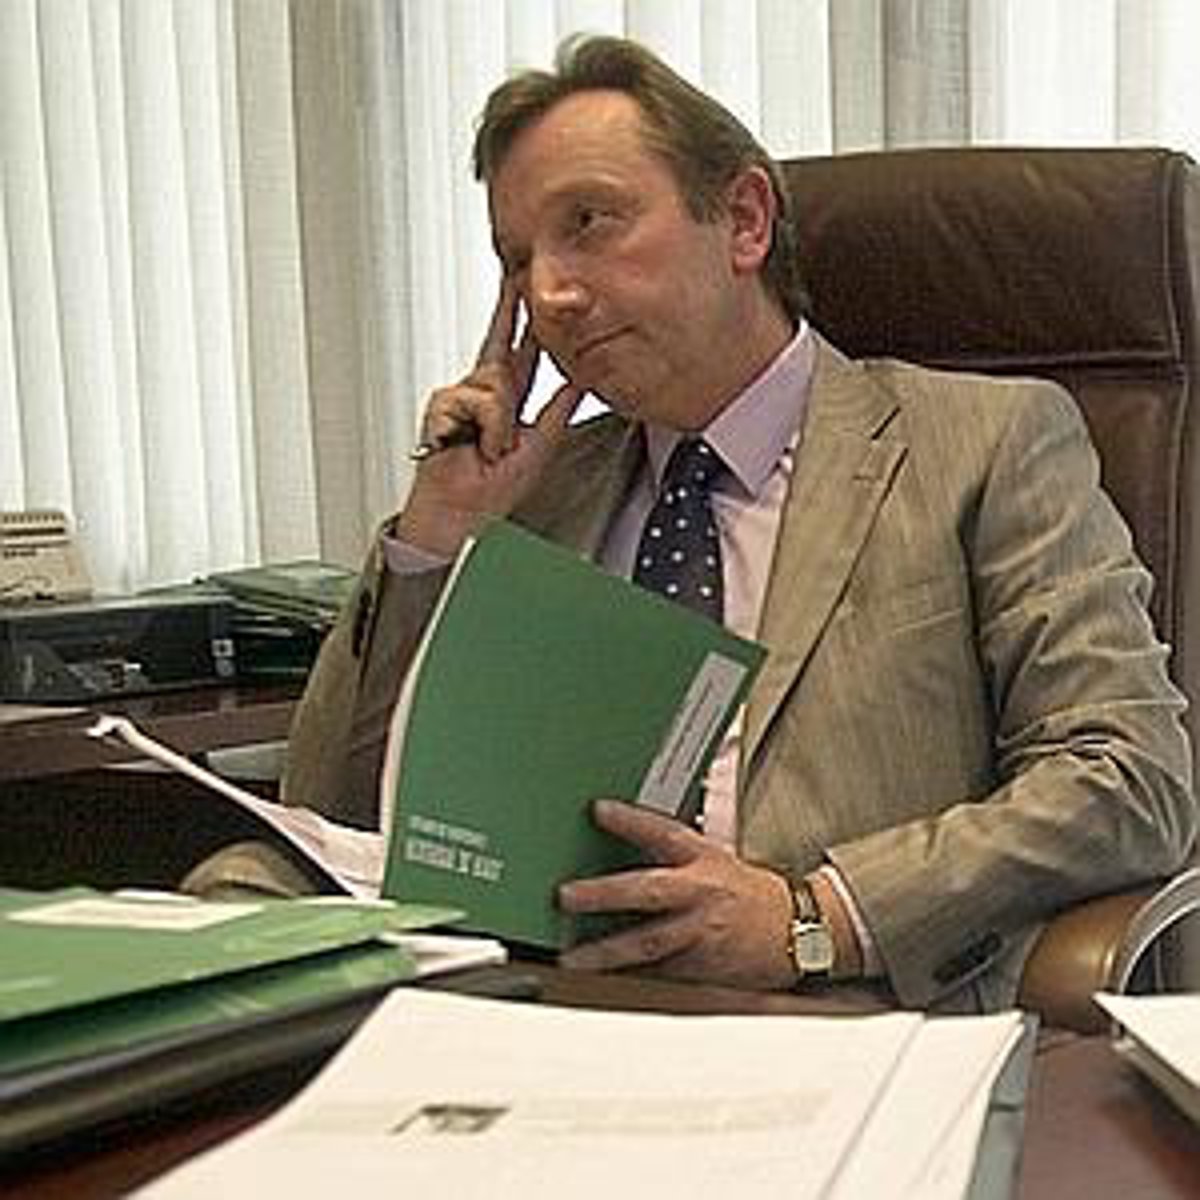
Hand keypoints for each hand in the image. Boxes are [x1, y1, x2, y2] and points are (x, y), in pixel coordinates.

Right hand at [398, 278, 582, 555]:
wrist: (462, 509)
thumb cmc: (492, 488)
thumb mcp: (541, 443)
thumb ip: (558, 409)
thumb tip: (580, 380)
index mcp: (507, 400)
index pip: (522, 353)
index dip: (528, 324)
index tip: (532, 292)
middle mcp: (484, 391)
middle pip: (498, 341)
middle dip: (507, 309)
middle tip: (516, 275)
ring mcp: (461, 396)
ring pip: (496, 386)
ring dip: (500, 426)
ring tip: (489, 451)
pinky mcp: (444, 404)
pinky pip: (478, 402)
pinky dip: (483, 430)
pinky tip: (470, 445)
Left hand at [557, 800, 797, 989]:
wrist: (800, 930)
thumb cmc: (750, 893)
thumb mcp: (717, 858)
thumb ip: (674, 854)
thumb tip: (626, 843)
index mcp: (703, 858)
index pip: (662, 832)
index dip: (630, 820)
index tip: (598, 810)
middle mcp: (700, 894)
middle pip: (647, 891)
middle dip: (604, 894)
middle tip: (567, 896)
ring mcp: (700, 934)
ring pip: (648, 943)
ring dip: (607, 952)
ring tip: (573, 959)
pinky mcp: (702, 968)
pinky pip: (659, 973)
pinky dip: (630, 976)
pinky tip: (602, 980)